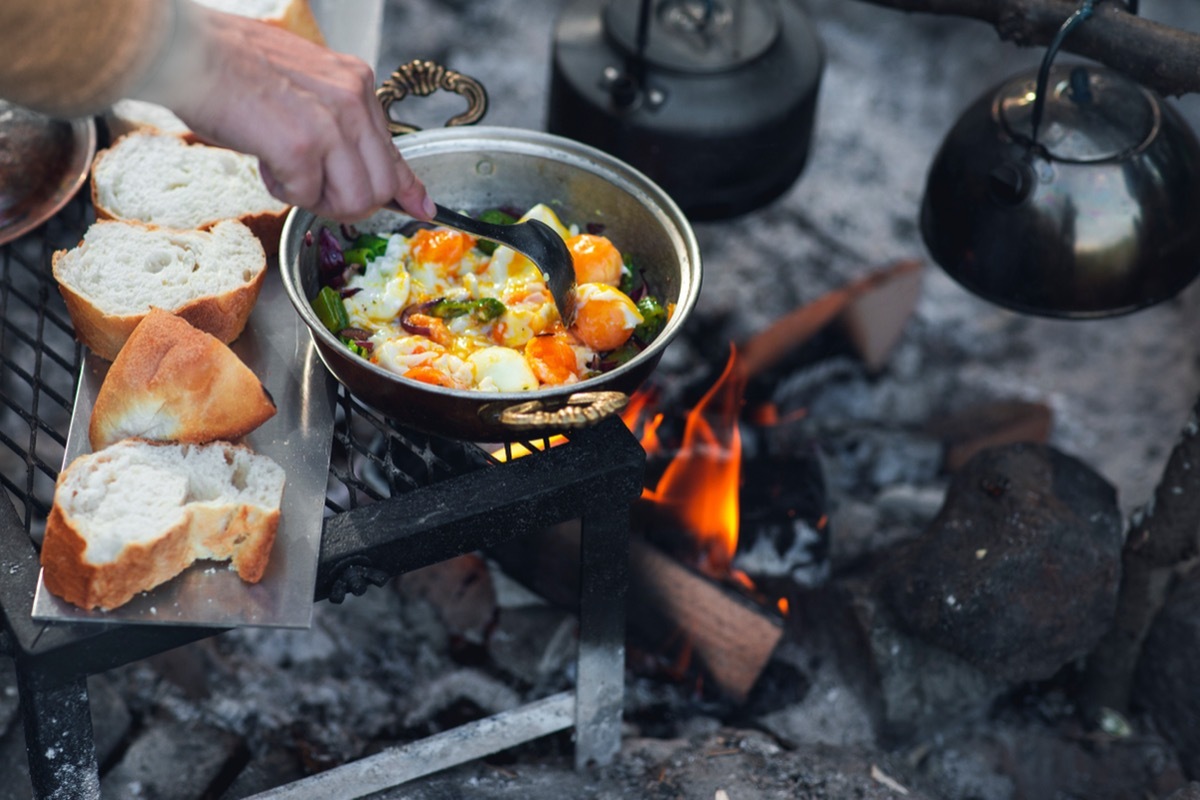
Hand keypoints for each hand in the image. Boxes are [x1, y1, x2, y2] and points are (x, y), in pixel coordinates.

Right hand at [147, 4, 434, 221]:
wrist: (189, 51)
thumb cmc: (232, 68)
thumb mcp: (305, 89)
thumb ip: (339, 126)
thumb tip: (363, 171)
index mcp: (355, 84)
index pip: (394, 150)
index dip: (407, 187)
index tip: (420, 207)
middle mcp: (352, 100)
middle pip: (380, 186)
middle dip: (349, 202)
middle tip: (313, 190)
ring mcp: (330, 123)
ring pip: (355, 199)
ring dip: (319, 201)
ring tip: (287, 173)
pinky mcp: (301, 146)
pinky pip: (307, 196)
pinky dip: (284, 190)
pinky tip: (265, 161)